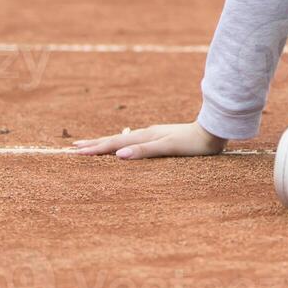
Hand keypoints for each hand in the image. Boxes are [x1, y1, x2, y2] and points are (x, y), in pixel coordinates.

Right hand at [70, 121, 226, 158]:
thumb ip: (144, 151)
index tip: (76, 151)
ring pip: (123, 138)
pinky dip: (120, 143)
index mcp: (145, 136)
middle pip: (115, 138)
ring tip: (92, 144)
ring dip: (106, 142)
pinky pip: (133, 140)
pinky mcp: (160, 137)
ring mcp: (153, 134)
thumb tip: (119, 155)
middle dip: (95, 143)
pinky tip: (123, 145)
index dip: (96, 148)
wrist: (213, 132)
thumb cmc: (193, 144)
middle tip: (74, 146)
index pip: (115, 143)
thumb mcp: (168, 148)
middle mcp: (146, 133)